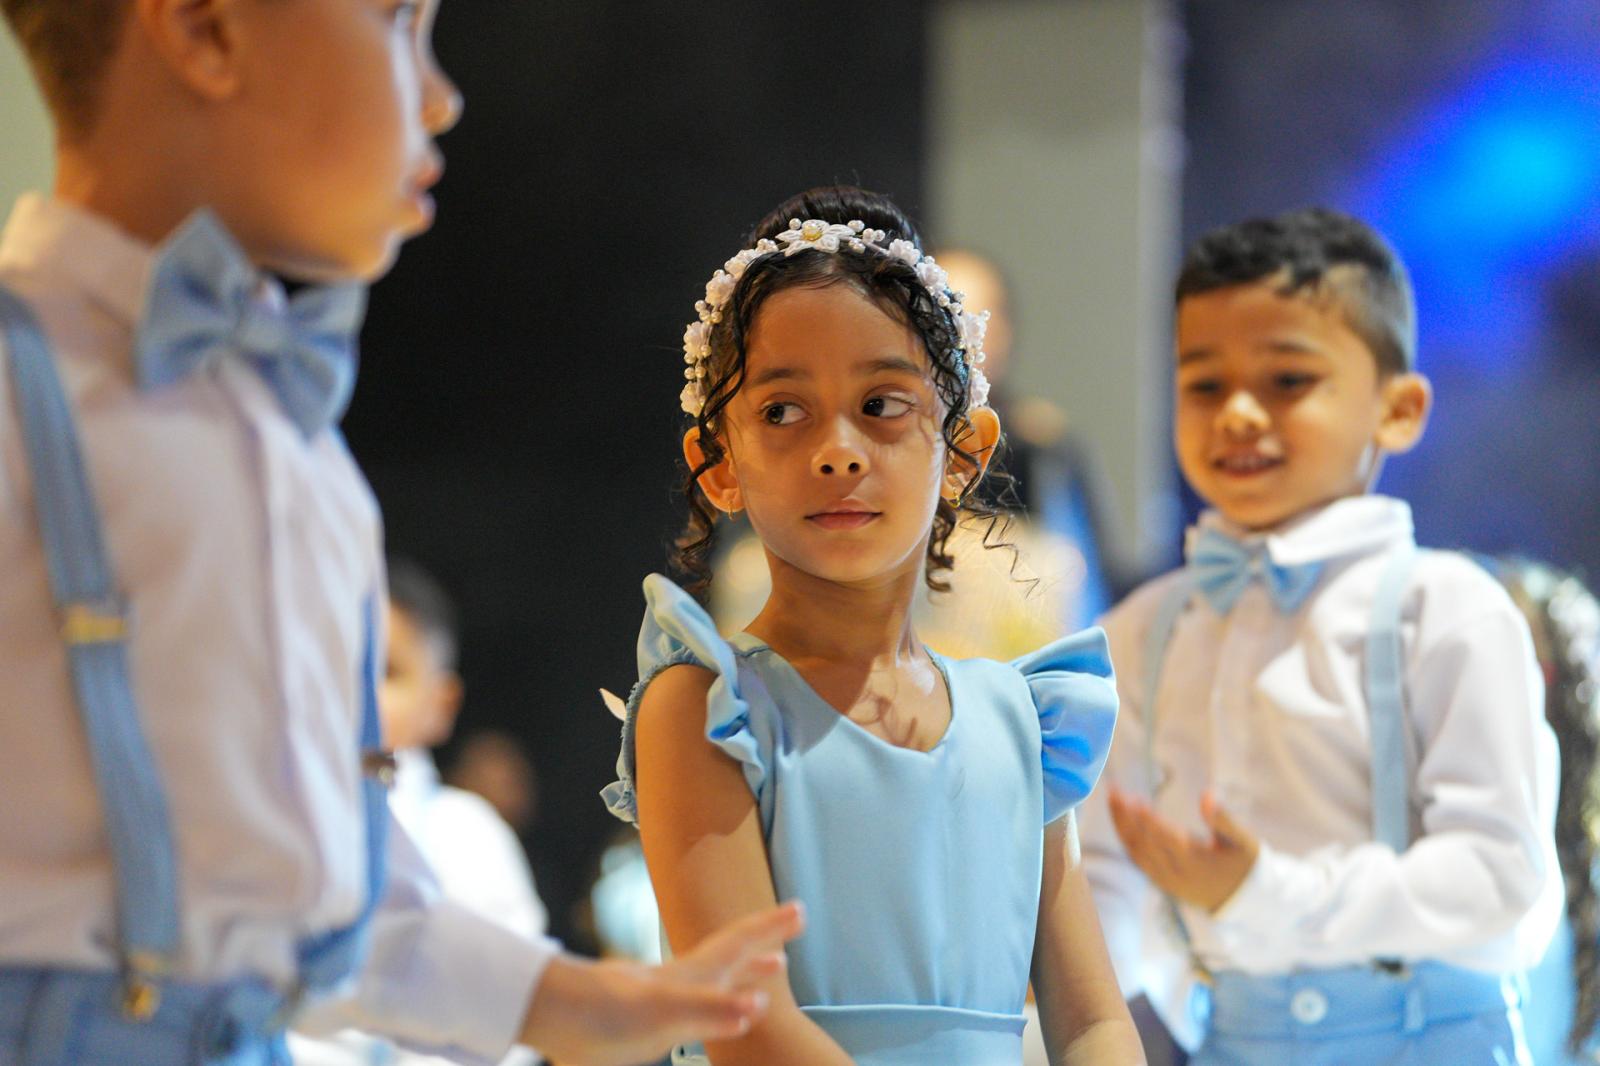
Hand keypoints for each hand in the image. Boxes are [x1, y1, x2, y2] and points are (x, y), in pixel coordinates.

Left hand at [519, 901, 804, 1065]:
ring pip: (718, 974)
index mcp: (693, 976)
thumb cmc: (608, 1015)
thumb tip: (759, 1005)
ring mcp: (666, 996)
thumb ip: (712, 1010)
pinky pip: (700, 1002)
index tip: (800, 908)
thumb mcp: (667, 1013)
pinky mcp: (648, 1018)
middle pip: (734, 950)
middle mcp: (684, 980)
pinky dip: (720, 1001)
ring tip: (773, 966)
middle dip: (767, 936)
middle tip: (796, 918)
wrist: (555, 1016)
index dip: (769, 927)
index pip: (739, 944)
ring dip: (749, 968)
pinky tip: (717, 1012)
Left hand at [1107, 787, 1258, 912]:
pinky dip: (1127, 840)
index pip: (1165, 839)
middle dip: (1126, 818)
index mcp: (1196, 863)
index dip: (1148, 820)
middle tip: (1114, 791)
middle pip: (1143, 845)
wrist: (1244, 900)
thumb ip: (1223, 819)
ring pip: (1136, 853)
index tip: (1133, 800)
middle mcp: (1176, 874)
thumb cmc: (1244, 864)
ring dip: (1121, 826)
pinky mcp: (1162, 883)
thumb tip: (1206, 795)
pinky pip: (1138, 861)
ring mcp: (1166, 881)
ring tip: (1113, 800)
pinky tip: (1121, 820)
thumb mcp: (1242, 841)